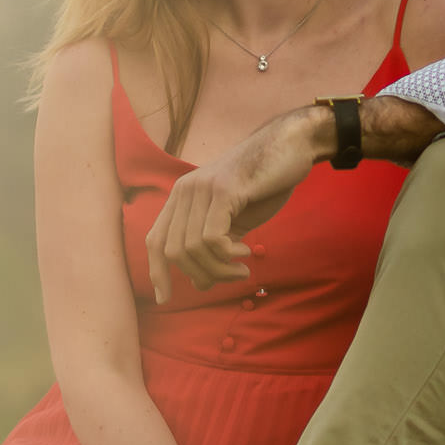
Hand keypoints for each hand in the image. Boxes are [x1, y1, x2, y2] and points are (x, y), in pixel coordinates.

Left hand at [145, 108, 322, 303]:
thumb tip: (199, 284)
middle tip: (232, 277)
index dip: (156, 272)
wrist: (290, 145)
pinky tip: (246, 251)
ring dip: (219, 269)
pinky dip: (227, 255)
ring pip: (192, 248)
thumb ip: (215, 250)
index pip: (154, 240)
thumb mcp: (235, 223)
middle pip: (173, 251)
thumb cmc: (265, 184)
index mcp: (182, 197)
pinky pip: (211, 237)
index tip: (164, 299)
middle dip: (200, 275)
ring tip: (243, 269)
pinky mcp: (224, 190)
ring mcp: (202, 188)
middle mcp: (185, 191)